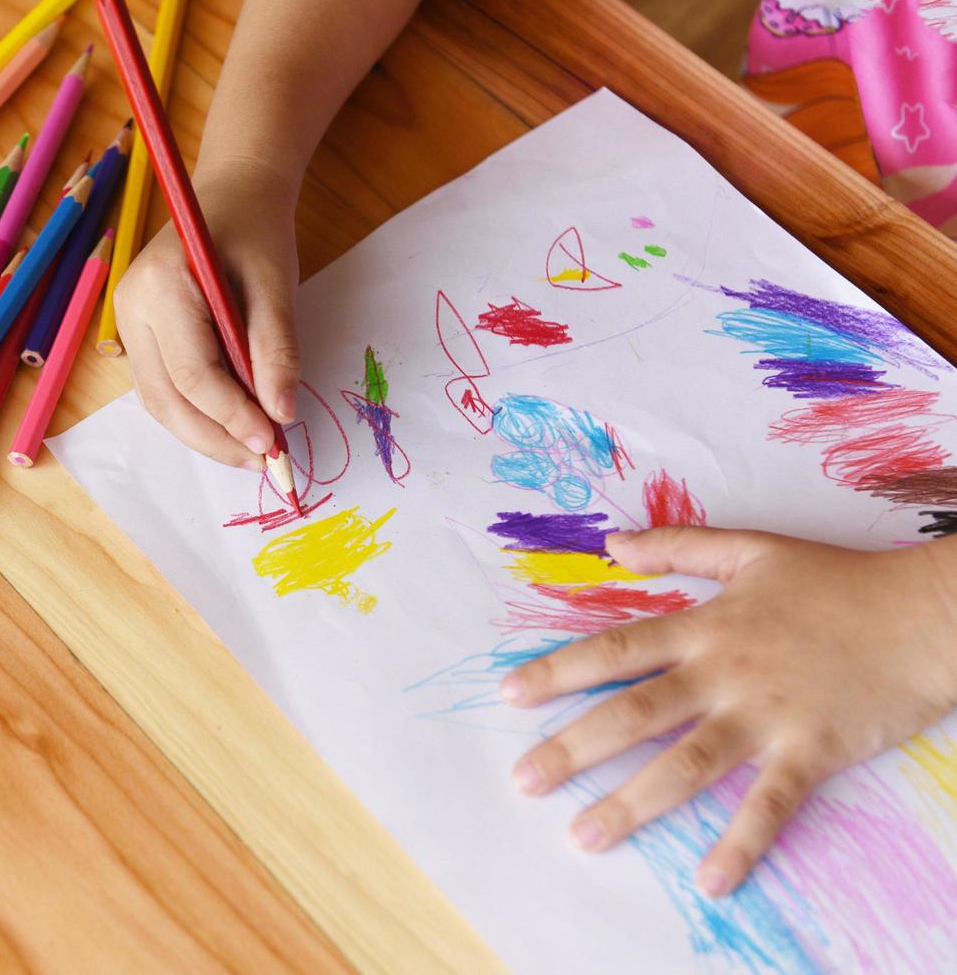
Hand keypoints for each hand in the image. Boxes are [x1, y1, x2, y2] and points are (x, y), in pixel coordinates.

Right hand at [114, 158, 301, 468]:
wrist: (232, 192)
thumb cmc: (255, 229)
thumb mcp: (276, 282)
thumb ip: (277, 349)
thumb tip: (282, 414)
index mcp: (161, 287)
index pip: (193, 374)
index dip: (232, 416)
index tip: (272, 443)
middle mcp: (130, 309)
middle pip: (167, 399)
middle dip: (215, 438)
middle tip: (263, 460)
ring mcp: (127, 324)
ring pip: (160, 403)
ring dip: (205, 434)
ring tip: (251, 450)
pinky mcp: (138, 336)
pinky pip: (163, 389)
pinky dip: (197, 414)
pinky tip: (232, 425)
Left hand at [499, 526, 956, 896]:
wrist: (925, 614)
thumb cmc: (837, 582)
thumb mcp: (753, 550)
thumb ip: (678, 546)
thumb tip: (611, 543)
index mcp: (705, 627)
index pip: (615, 650)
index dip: (559, 671)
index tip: (509, 694)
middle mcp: (724, 673)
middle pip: (635, 712)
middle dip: (574, 747)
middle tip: (523, 780)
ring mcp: (766, 714)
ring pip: (688, 763)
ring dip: (634, 803)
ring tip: (585, 837)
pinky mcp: (812, 750)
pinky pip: (770, 802)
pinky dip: (742, 842)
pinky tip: (710, 880)